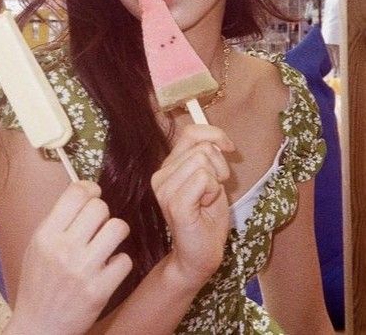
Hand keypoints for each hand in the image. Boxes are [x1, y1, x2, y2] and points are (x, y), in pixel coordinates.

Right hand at [7, 181, 130, 334]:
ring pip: (118, 228)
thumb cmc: (38, 282)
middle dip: (103, 213)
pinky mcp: (100, 291)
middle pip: (100, 207)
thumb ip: (58, 220)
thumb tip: (85, 192)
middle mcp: (64, 248)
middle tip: (99, 225)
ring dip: (116, 233)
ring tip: (109, 242)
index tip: (94, 193)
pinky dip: (120, 263)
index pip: (76, 193)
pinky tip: (109, 268)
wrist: (39, 326)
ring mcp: (84, 270)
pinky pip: (125, 260)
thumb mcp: (37, 245)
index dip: (90, 188)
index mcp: (46, 234)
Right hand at [151, 124, 233, 286]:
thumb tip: (217, 140)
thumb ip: (207, 158)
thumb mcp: (209, 181)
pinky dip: (213, 191)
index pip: (190, 132)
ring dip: (216, 181)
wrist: (198, 257)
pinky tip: (205, 206)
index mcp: (167, 166)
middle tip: (214, 191)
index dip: (214, 133)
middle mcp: (161, 174)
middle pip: (202, 148)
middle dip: (220, 167)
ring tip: (208, 200)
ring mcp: (165, 188)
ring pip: (203, 161)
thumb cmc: (206, 220)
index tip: (229, 148)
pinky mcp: (175, 203)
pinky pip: (203, 178)